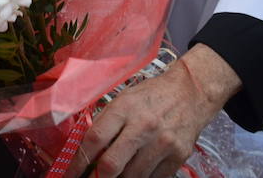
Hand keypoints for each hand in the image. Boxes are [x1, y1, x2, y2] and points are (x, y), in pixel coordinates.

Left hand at [67, 45, 239, 177]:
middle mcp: (143, 126)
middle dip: (99, 177)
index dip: (79, 161)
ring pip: (133, 177)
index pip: (95, 139)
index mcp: (124, 108)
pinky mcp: (179, 156)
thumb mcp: (124, 100)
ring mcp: (163, 143)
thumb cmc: (151, 96)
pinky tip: (137, 171)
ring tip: (117, 173)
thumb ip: (106, 123)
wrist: (190, 93)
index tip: (72, 172)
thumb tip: (87, 151)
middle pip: (112, 164)